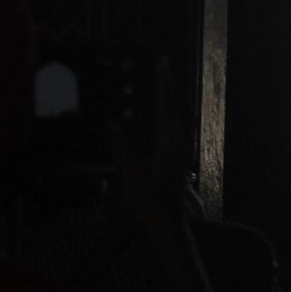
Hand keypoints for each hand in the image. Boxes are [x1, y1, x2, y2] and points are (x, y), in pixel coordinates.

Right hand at [107, 56, 192, 232]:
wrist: (164, 231)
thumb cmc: (148, 205)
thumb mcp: (131, 174)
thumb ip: (122, 146)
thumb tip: (111, 121)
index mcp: (170, 143)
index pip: (166, 105)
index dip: (163, 81)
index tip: (161, 60)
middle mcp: (178, 146)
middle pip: (174, 109)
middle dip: (166, 88)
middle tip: (158, 68)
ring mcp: (178, 155)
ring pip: (173, 122)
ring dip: (164, 104)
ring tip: (154, 89)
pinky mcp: (173, 165)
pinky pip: (168, 133)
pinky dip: (161, 120)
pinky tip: (150, 124)